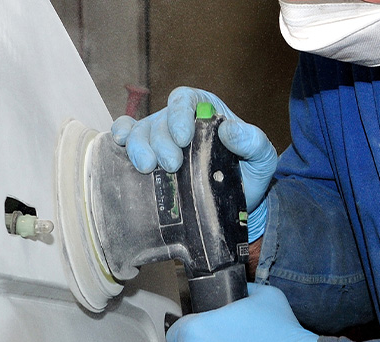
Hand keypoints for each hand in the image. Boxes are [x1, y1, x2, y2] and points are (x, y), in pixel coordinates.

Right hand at [111, 87, 275, 241]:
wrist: (234, 203)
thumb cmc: (247, 174)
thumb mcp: (261, 158)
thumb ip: (253, 141)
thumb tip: (230, 130)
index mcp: (205, 110)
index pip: (185, 99)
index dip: (179, 115)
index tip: (183, 138)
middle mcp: (178, 120)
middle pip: (159, 120)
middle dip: (161, 142)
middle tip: (171, 166)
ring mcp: (159, 137)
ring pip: (139, 131)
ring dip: (138, 147)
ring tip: (147, 168)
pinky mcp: (147, 154)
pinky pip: (125, 135)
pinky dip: (118, 136)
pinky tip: (118, 145)